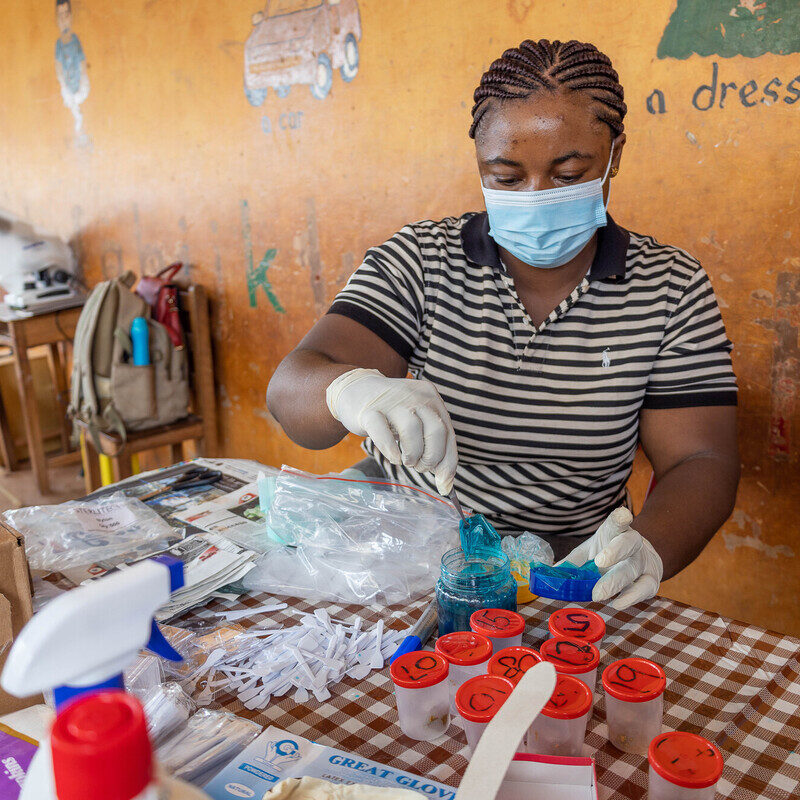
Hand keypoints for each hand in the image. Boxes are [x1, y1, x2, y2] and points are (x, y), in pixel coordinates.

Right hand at [326, 368, 457, 494]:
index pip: (448, 434)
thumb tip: (446, 485)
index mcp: (432, 399)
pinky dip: (390, 450)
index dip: (448, 463)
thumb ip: (434, 447)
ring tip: (406, 460)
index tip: (444, 485)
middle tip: (420, 466)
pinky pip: (382, 432)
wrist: (357, 390)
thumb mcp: (418, 424)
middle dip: (431, 457)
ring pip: (411, 430)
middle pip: (436, 430)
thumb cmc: (391, 414)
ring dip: (412, 454)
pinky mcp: (370, 411)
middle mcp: (415, 396)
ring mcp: (392, 402)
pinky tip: (394, 458)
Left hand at [561, 507, 662, 609]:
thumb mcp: (589, 551)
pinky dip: (631, 597)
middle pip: (628, 544)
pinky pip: (644, 588)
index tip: (622, 515)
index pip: (617, 522)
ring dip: (616, 581)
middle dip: (615, 552)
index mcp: (616, 532)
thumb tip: (549, 574)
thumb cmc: (609, 552)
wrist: (642, 559)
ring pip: (633, 569)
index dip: (620, 518)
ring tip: (598, 593)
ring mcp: (643, 562)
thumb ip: (572, 561)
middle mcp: (633, 544)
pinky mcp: (651, 580)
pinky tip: (617, 603)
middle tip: (599, 562)